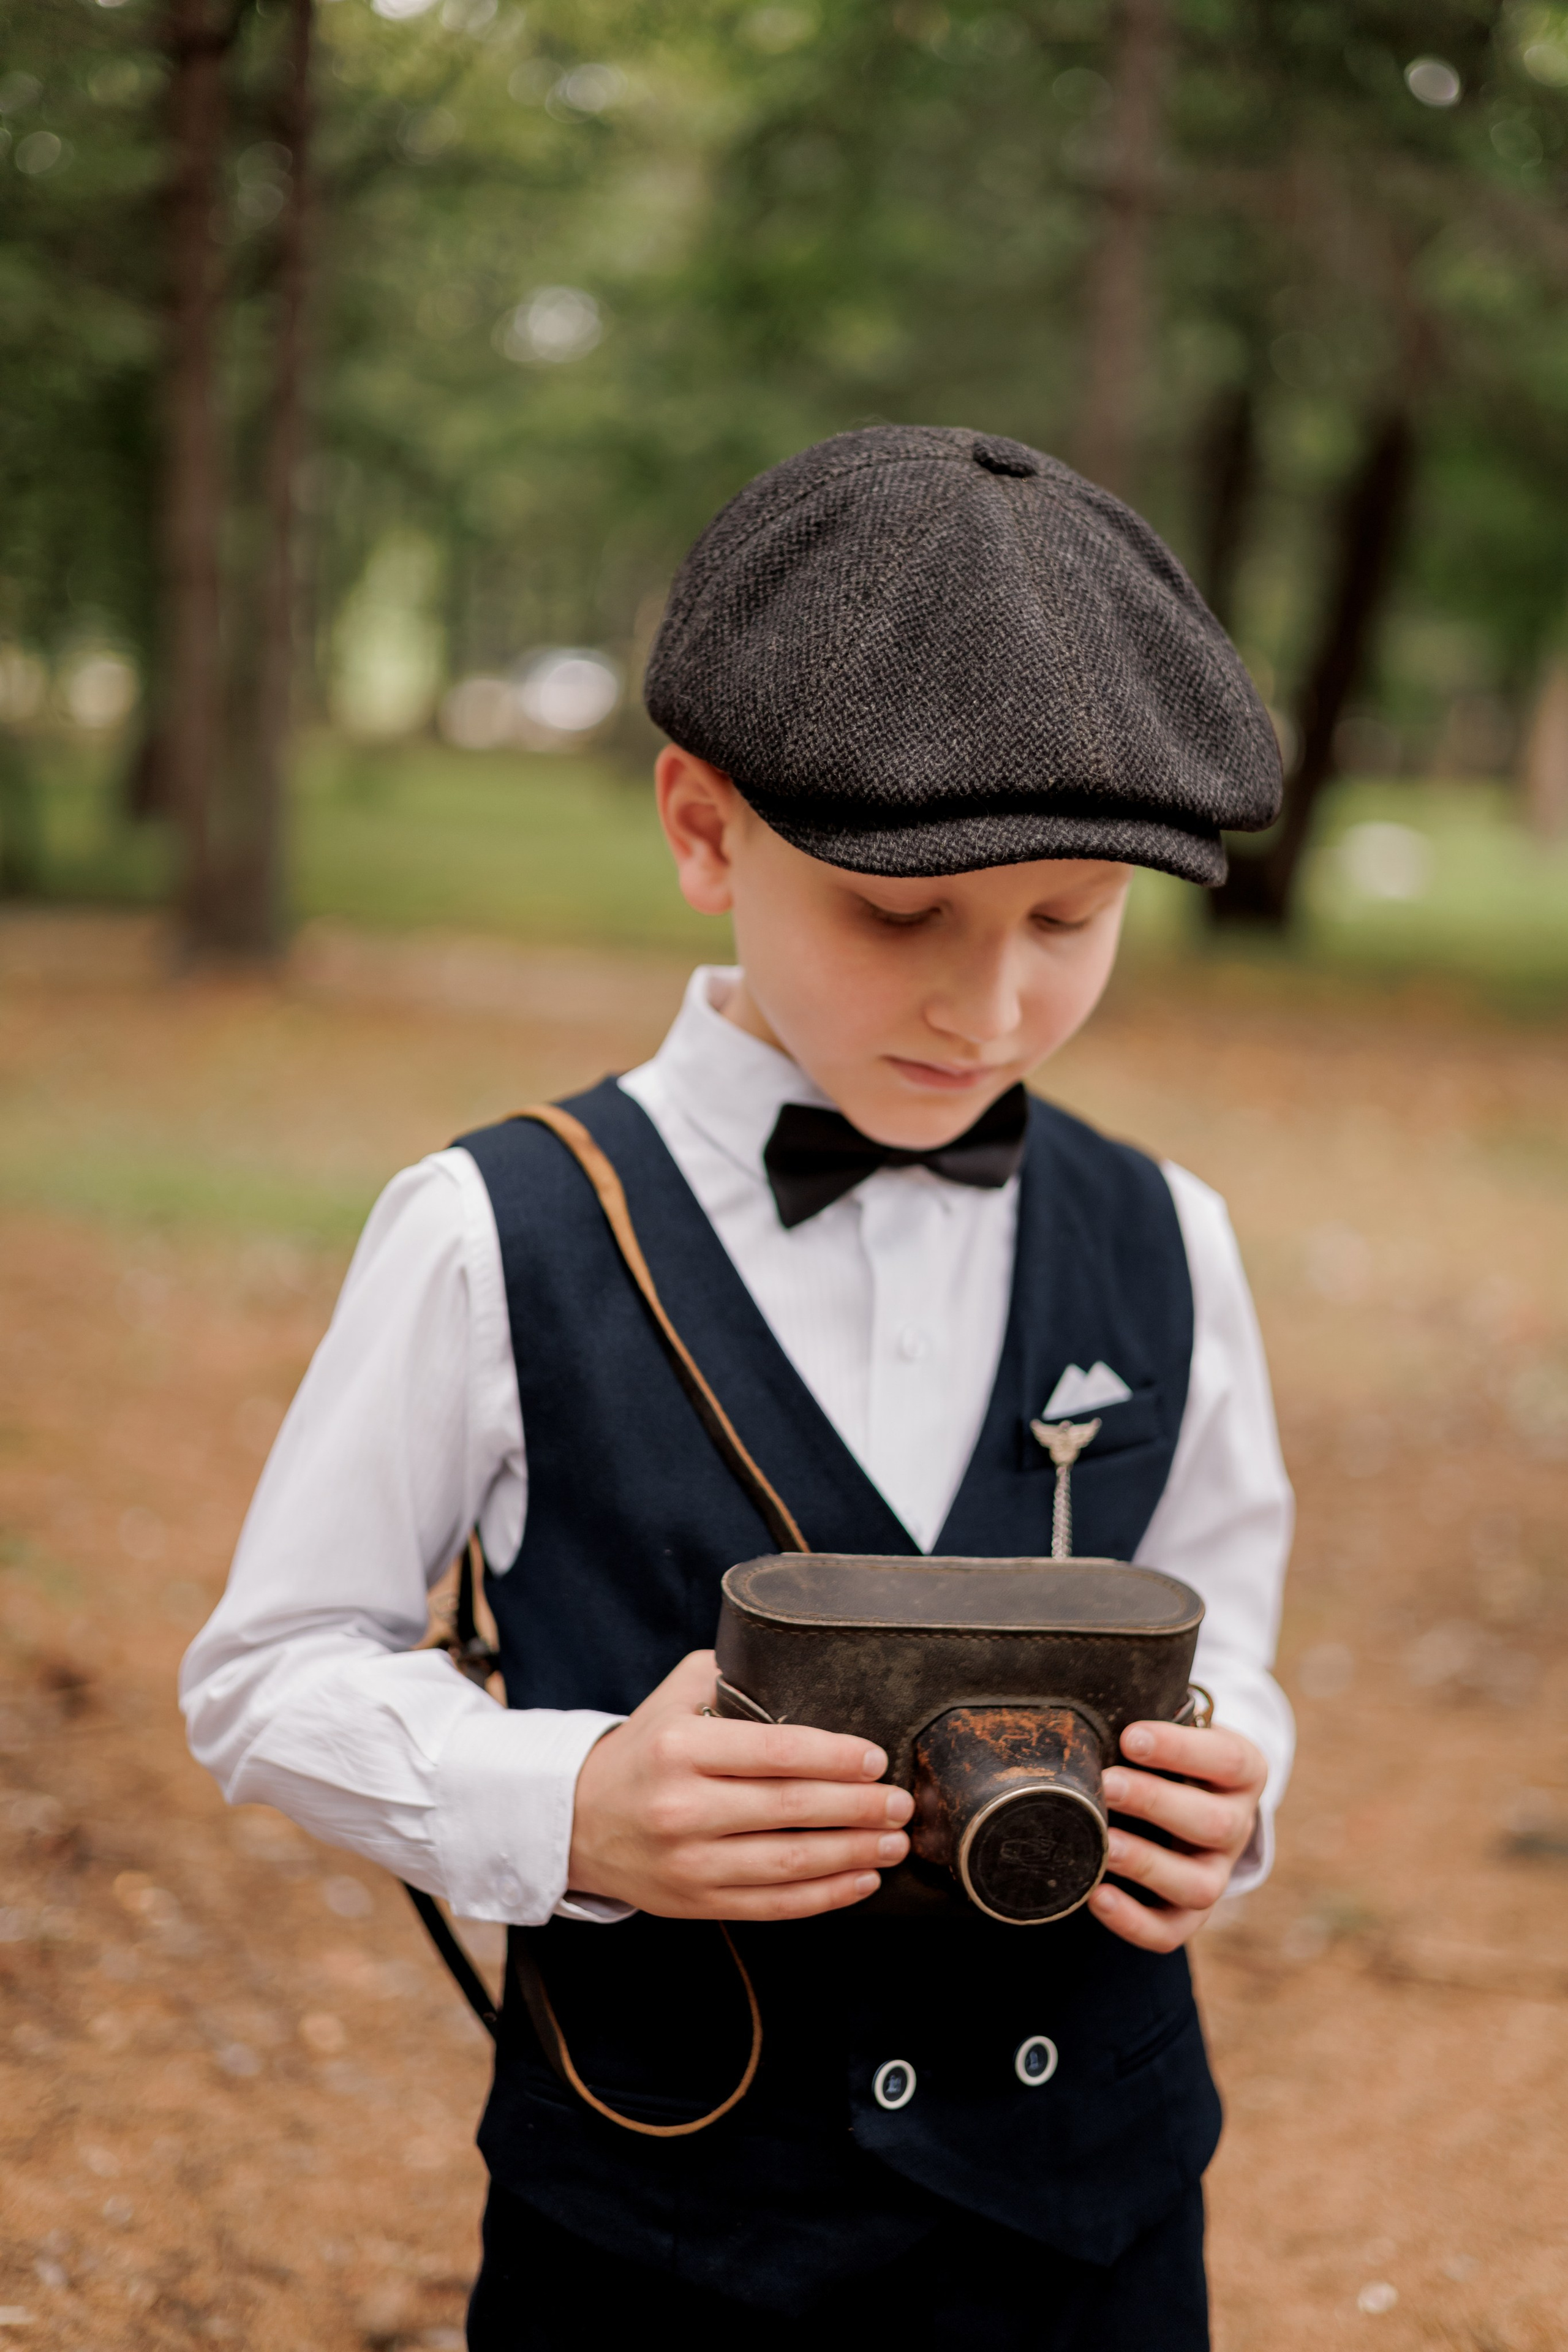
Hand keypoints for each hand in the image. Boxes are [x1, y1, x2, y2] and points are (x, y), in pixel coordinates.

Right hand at [567, 1650, 912, 1920]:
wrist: (578, 1820)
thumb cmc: (643, 1751)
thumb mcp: (674, 1696)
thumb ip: (731, 1674)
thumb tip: (798, 1664)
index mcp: (681, 1747)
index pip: (775, 1751)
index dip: (835, 1757)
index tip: (875, 1759)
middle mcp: (683, 1807)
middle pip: (791, 1808)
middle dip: (859, 1807)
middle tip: (901, 1802)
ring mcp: (690, 1862)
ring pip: (790, 1862)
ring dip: (854, 1853)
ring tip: (894, 1842)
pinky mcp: (697, 1902)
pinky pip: (774, 1905)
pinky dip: (826, 1896)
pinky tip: (861, 1879)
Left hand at [1087, 1720, 1266, 1953]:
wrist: (1189, 1794)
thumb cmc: (1169, 1755)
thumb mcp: (1173, 1731)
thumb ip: (1148, 1726)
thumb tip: (1091, 1719)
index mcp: (1242, 1772)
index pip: (1226, 1759)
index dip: (1181, 1750)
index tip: (1131, 1737)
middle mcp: (1237, 1825)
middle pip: (1215, 1824)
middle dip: (1156, 1804)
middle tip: (1108, 1786)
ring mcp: (1217, 1873)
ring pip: (1200, 1886)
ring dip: (1147, 1864)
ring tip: (1102, 1844)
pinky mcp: (1192, 1913)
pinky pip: (1172, 1931)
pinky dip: (1134, 1922)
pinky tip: (1097, 1896)